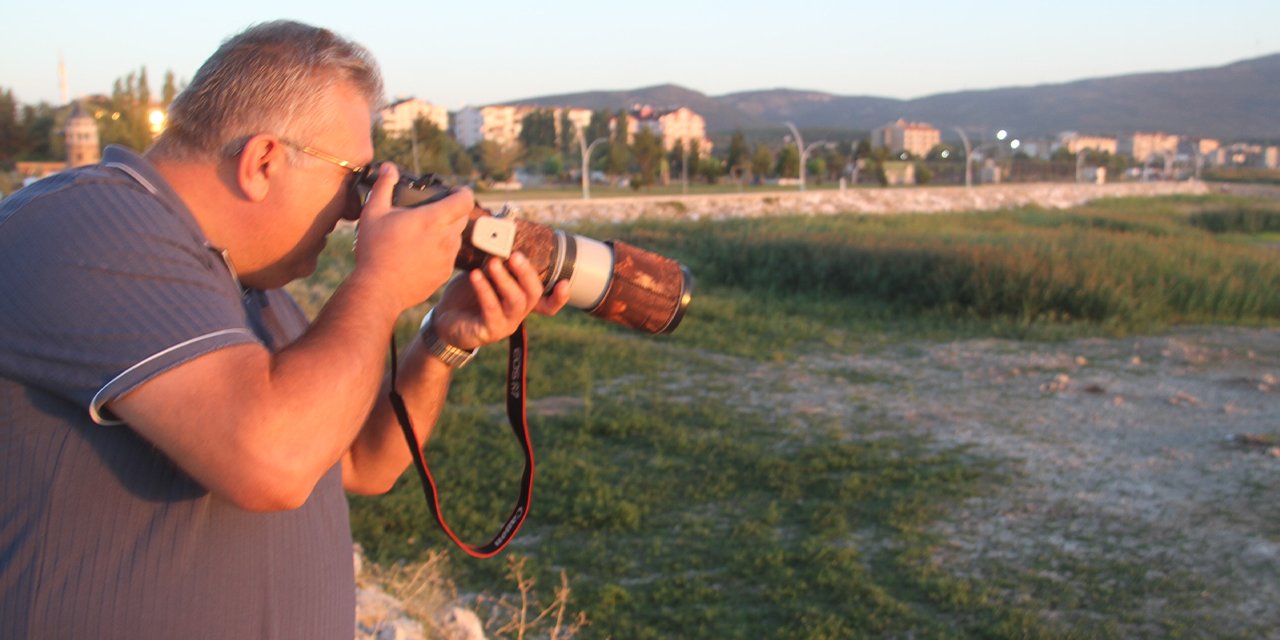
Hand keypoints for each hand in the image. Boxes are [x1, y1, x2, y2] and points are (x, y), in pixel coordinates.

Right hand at [351, 164, 473, 311]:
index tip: (456, 191)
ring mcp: (447, 258)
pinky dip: (440, 252)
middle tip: (435, 210)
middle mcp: (446, 238)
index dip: (464, 192)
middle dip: (453, 211)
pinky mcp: (444, 274)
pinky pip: (449, 257)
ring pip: (456, 238)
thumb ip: (384, 186)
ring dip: (446, 232)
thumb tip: (388, 167)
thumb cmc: (375, 250)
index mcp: (433, 220)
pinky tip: (421, 254)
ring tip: (425, 233)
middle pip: (462, 218)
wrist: (379, 289)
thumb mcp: (373, 213)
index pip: (465, 200)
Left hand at [430, 252, 572, 350]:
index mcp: (522, 300)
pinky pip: (491, 309)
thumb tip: (499, 233)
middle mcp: (518, 313)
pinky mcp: (489, 331)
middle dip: (526, 273)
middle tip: (515, 255)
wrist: (444, 319)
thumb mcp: (484, 275)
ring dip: (505, 280)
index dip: (559, 296)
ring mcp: (506, 323)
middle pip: (533, 294)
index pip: (548, 303)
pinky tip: (475, 276)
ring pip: (516, 301)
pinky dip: (484, 290)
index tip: (564, 283)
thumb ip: (496, 261)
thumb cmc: (467, 294)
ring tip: (493, 263)